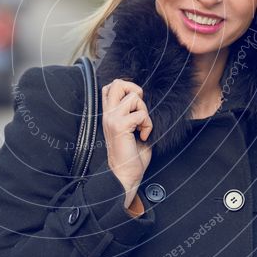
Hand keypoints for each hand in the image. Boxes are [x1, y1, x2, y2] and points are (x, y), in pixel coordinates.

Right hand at [101, 79, 152, 208]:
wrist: (125, 173)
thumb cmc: (130, 154)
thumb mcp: (130, 128)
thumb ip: (131, 112)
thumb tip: (142, 99)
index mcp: (109, 114)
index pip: (110, 86)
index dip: (126, 88)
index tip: (135, 104)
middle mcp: (108, 114)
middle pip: (118, 83)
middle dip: (134, 90)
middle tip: (139, 108)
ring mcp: (112, 119)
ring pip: (134, 97)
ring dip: (144, 111)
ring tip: (142, 126)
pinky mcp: (120, 126)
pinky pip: (141, 114)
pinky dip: (148, 125)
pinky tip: (143, 136)